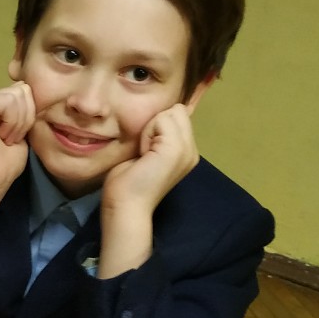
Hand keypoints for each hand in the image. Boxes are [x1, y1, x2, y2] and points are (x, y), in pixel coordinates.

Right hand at [0, 83, 33, 261]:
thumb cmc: (5, 164)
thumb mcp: (23, 130)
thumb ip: (26, 110)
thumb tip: (32, 92)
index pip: (26, 90)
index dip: (29, 115)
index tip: (16, 137)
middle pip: (24, 90)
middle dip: (25, 118)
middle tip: (10, 139)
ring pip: (18, 95)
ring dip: (18, 123)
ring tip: (5, 139)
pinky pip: (8, 101)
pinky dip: (12, 122)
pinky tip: (0, 136)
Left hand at [102, 102, 198, 216]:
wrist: (126, 206)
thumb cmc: (128, 183)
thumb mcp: (146, 152)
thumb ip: (156, 135)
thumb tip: (160, 113)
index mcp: (186, 152)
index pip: (179, 116)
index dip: (158, 125)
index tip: (146, 150)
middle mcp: (192, 151)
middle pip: (178, 111)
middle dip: (156, 124)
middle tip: (144, 151)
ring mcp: (187, 150)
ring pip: (171, 113)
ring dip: (150, 129)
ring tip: (144, 153)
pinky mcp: (176, 148)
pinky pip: (162, 120)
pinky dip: (146, 133)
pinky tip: (142, 153)